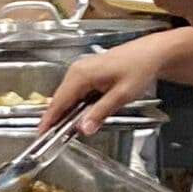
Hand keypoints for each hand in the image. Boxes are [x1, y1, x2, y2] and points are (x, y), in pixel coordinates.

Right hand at [36, 36, 169, 134]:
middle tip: (54, 138)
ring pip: (67, 96)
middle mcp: (77, 70)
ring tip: (66, 130)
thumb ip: (100, 113)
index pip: (59, 101)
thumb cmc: (139, 68)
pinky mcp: (86, 72)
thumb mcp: (120, 95)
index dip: (49, 120)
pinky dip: (74, 105)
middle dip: (57, 119)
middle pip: (60, 99)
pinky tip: (79, 115)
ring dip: (67, 113)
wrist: (151, 53)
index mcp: (81, 74)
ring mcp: (80, 69)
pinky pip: (74, 92)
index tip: (41, 134)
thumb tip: (84, 128)